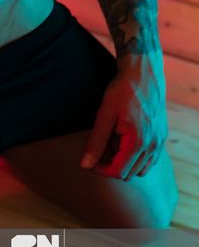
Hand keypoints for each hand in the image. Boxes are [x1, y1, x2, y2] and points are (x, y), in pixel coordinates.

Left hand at [80, 58, 167, 179]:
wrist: (143, 73)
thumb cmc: (122, 91)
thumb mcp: (105, 114)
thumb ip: (96, 142)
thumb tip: (85, 165)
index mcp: (138, 143)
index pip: (118, 172)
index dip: (102, 169)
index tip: (91, 159)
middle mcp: (152, 147)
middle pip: (129, 173)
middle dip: (112, 165)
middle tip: (100, 148)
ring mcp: (159, 143)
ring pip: (140, 168)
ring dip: (125, 162)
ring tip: (112, 142)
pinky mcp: (161, 137)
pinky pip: (149, 159)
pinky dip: (136, 156)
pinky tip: (124, 139)